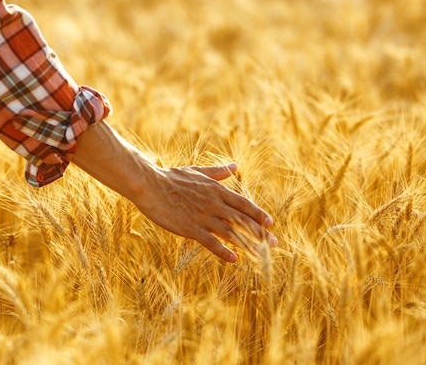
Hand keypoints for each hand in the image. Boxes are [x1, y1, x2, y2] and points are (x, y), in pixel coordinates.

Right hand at [133, 162, 277, 262]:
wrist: (150, 185)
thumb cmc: (172, 178)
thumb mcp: (197, 171)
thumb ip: (218, 172)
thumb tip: (235, 166)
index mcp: (217, 190)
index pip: (243, 203)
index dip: (258, 214)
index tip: (270, 223)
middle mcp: (214, 203)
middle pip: (243, 220)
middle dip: (260, 232)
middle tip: (274, 244)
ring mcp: (203, 216)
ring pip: (232, 233)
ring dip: (248, 244)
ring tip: (261, 255)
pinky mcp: (191, 228)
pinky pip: (211, 242)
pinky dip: (224, 251)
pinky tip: (234, 259)